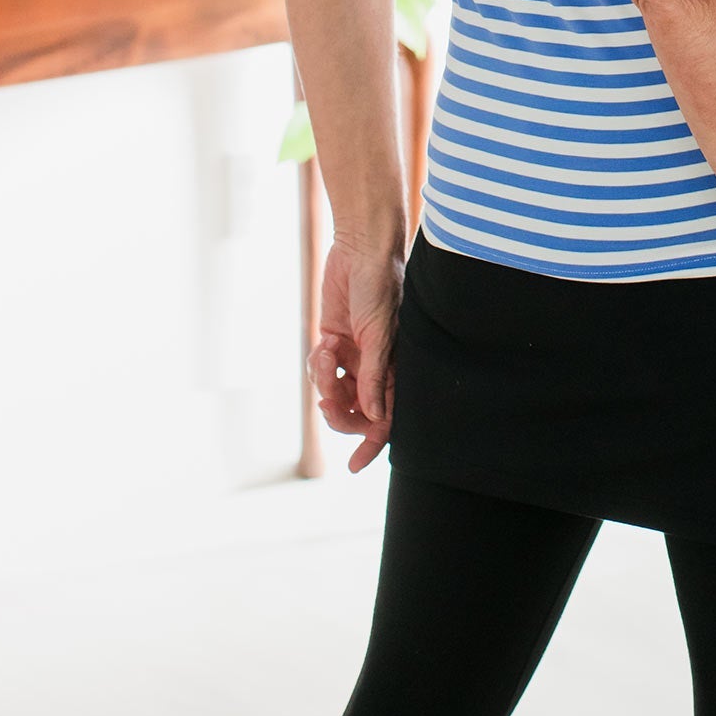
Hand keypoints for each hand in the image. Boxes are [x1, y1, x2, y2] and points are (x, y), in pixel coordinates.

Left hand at [307, 238, 405, 472]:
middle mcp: (375, 365)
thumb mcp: (380, 334)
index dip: (372, 443)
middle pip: (356, 411)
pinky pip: (321, 370)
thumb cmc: (382, 287)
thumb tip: (373, 417)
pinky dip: (318, 363)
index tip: (355, 466)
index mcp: (396, 367)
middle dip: (341, 412)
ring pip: (335, 391)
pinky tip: (324, 343)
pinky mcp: (333, 341)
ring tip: (327, 355)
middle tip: (329, 402)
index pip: (386, 417)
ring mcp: (353, 355)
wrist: (361, 250)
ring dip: (326, 382)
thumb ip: (375, 376)